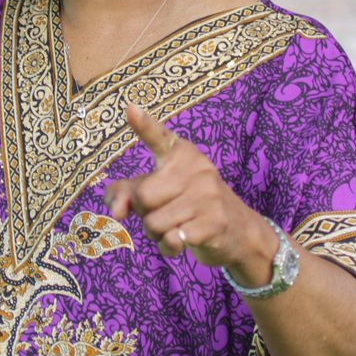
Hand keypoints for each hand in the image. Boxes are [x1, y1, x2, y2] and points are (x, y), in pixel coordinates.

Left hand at [105, 104, 276, 284]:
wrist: (239, 230)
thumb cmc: (188, 204)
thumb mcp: (158, 191)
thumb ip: (127, 193)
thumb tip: (116, 212)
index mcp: (181, 153)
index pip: (159, 137)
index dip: (143, 124)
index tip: (129, 108)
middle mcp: (196, 168)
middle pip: (142, 197)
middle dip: (145, 213)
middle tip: (165, 211)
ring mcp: (207, 194)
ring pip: (153, 223)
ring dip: (156, 233)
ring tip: (175, 226)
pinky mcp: (214, 222)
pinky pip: (171, 240)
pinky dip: (169, 247)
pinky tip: (183, 239)